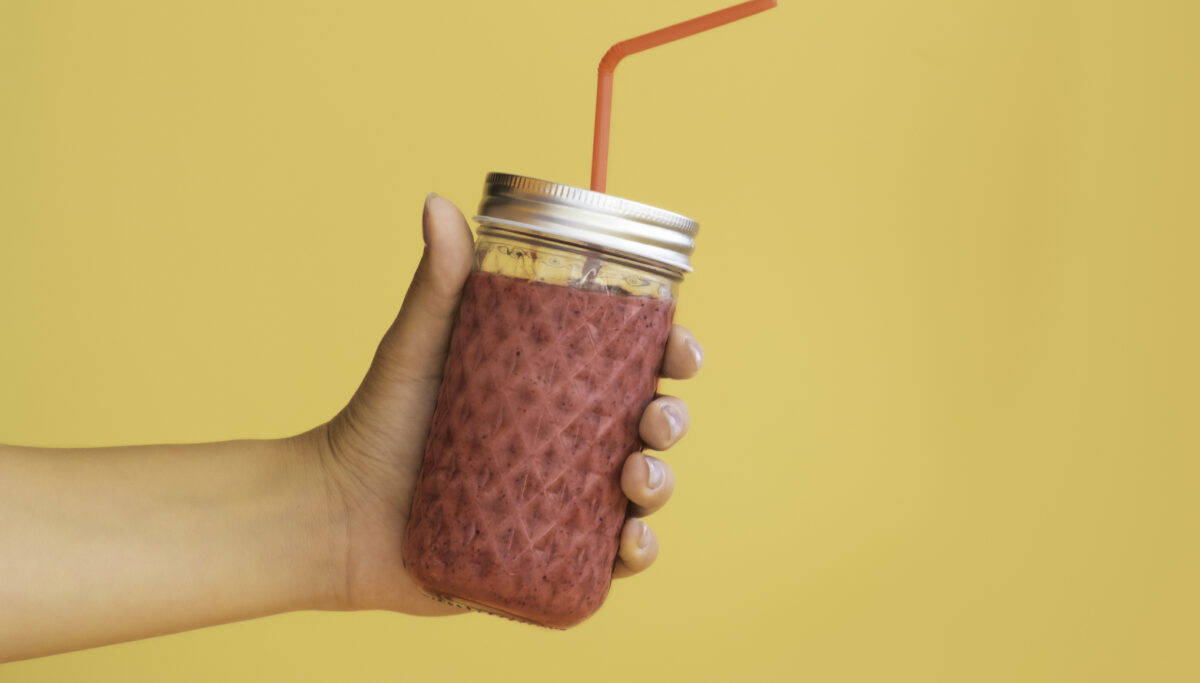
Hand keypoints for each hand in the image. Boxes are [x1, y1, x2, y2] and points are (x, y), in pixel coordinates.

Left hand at [302, 194, 702, 613]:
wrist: (336, 514)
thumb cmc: (380, 422)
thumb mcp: (417, 347)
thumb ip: (437, 282)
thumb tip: (438, 201)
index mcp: (557, 389)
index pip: (634, 365)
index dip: (673, 355)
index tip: (680, 350)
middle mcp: (570, 442)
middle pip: (650, 426)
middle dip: (672, 420)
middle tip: (654, 420)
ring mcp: (564, 500)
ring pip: (642, 491)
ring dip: (661, 484)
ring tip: (635, 480)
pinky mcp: (550, 554)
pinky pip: (611, 559)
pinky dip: (638, 552)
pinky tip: (630, 542)